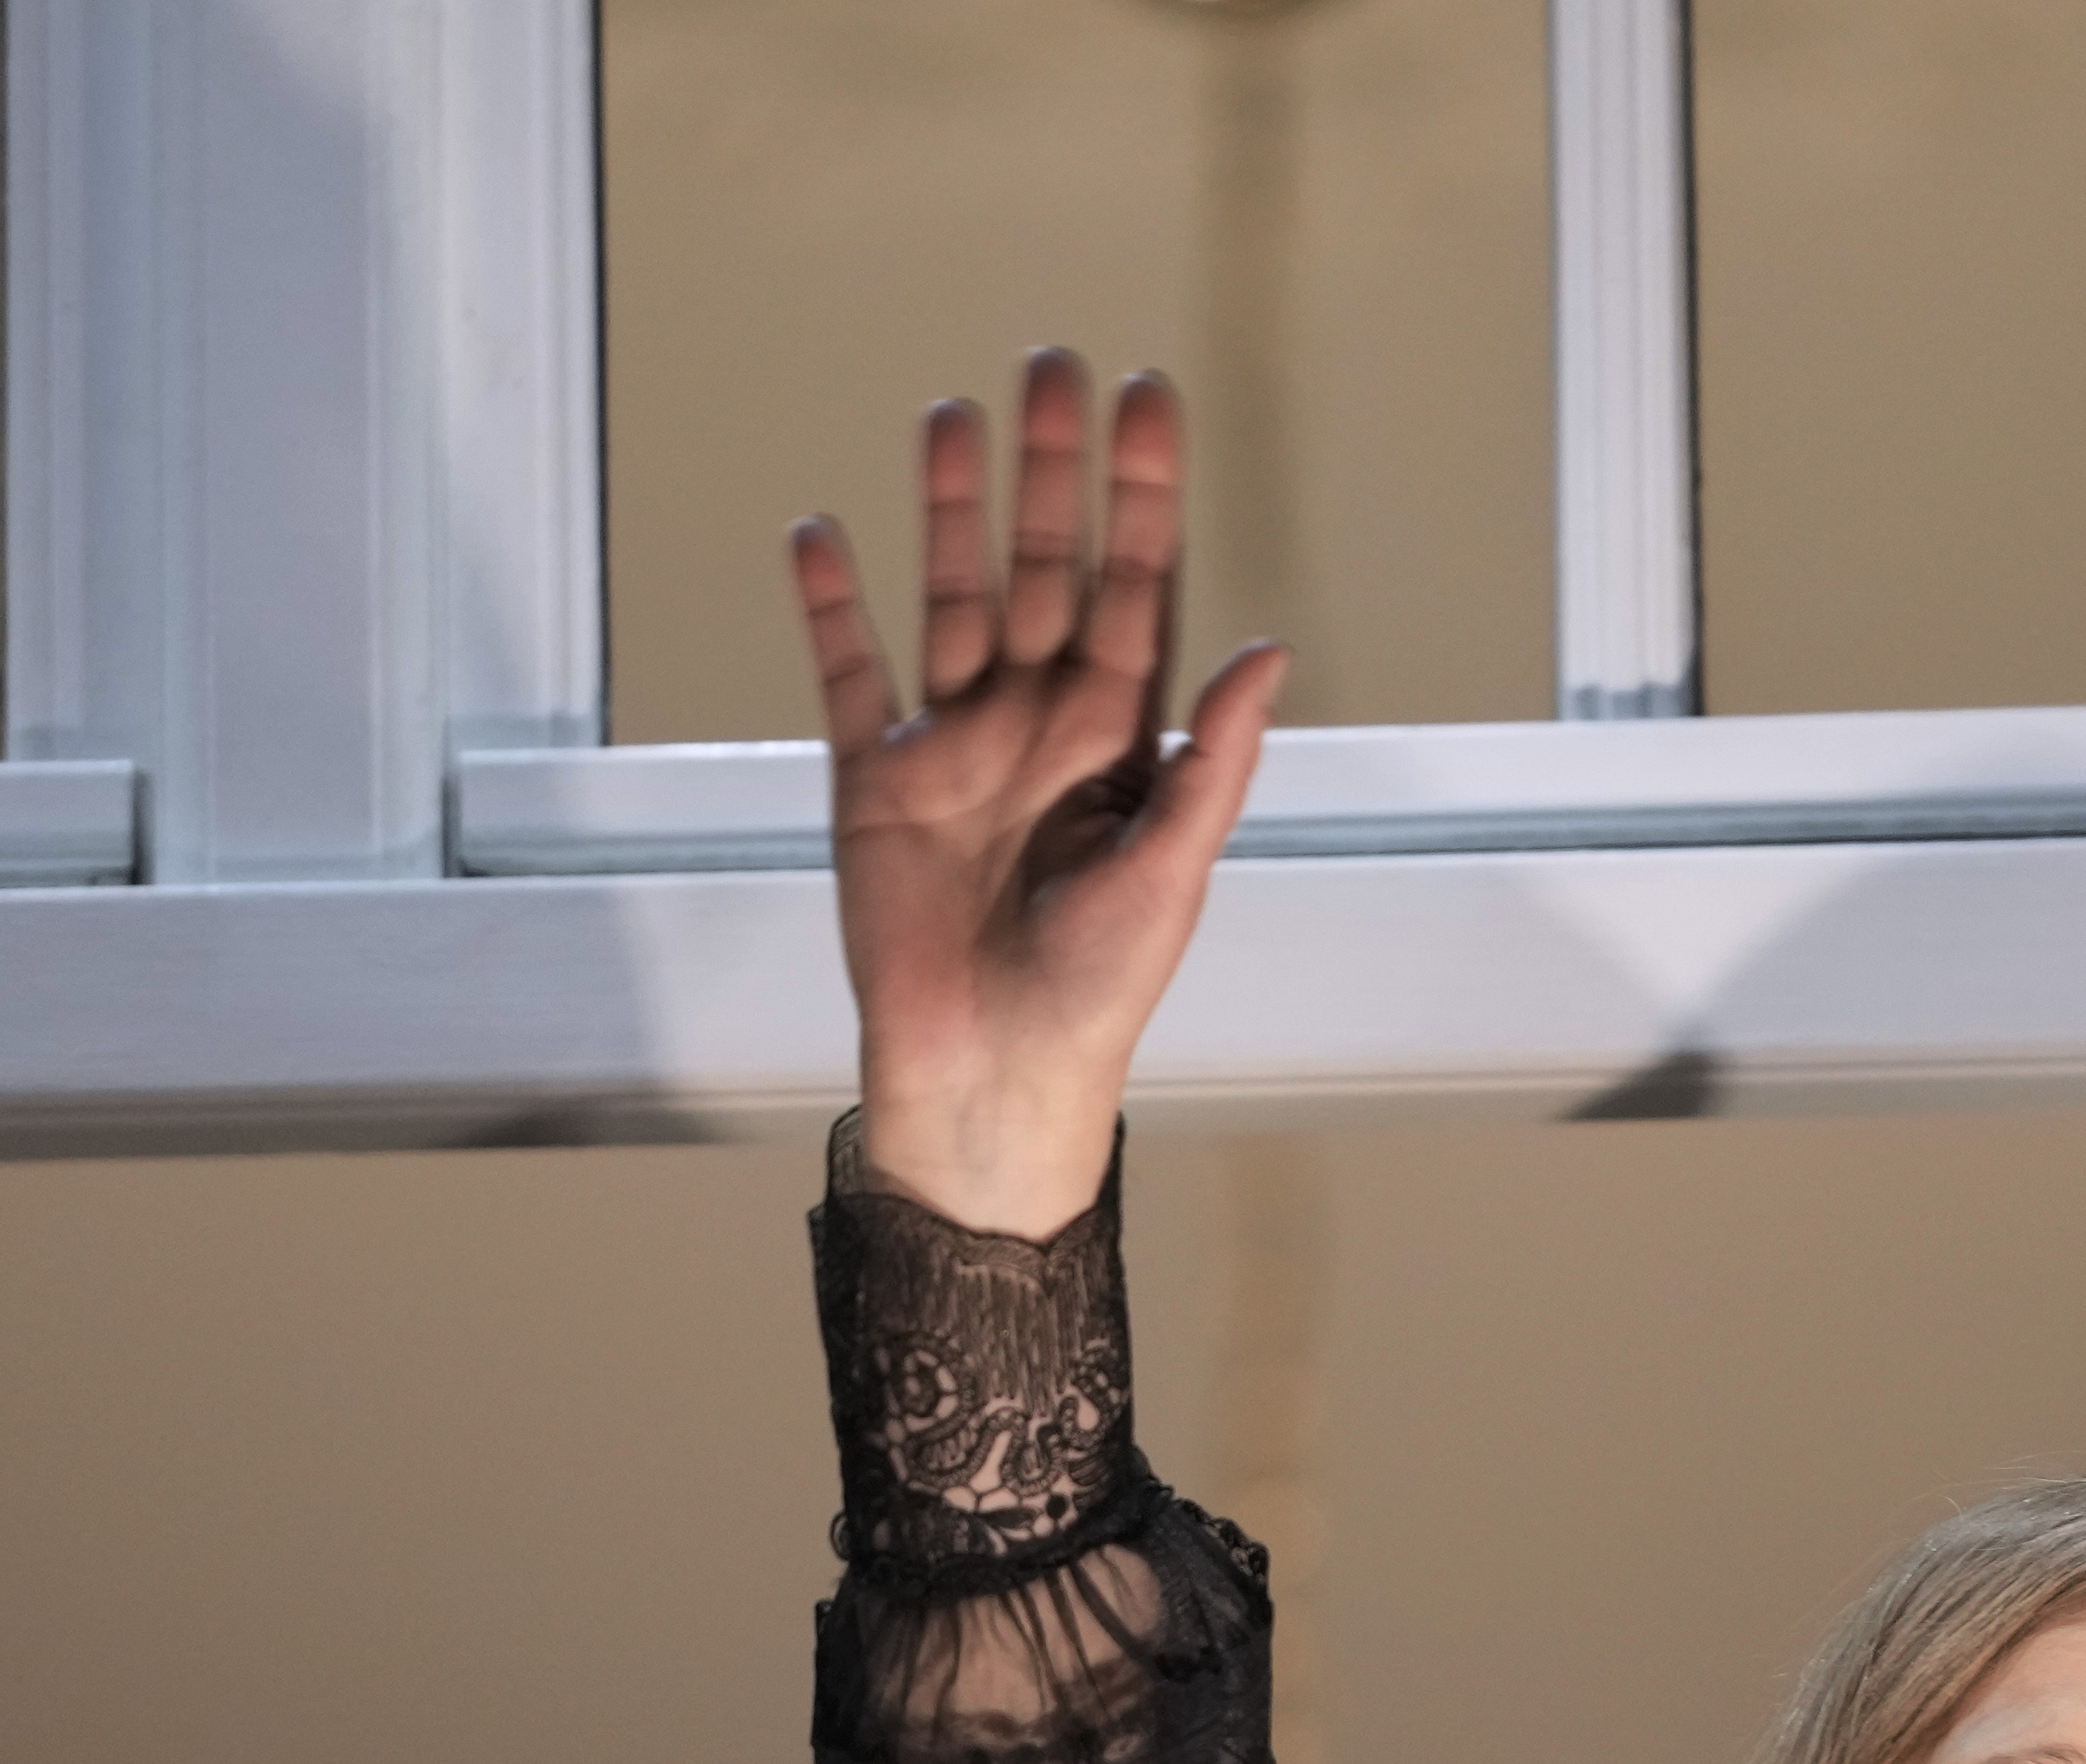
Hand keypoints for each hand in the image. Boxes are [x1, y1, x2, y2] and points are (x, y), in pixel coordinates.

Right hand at [793, 351, 1286, 1234]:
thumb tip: (1265, 648)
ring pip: (950, 598)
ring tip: (950, 414)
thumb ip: (1212, 759)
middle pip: (1045, 568)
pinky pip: (847, 674)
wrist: (993, 1075)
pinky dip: (829, 608)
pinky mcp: (872, 779)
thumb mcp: (1173, 871)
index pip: (1138, 587)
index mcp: (1120, 739)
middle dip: (1051, 473)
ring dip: (948, 509)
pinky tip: (820, 532)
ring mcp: (953, 742)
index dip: (1142, 495)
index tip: (1147, 402)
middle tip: (1053, 366)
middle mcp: (1038, 722)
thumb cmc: (1098, 992)